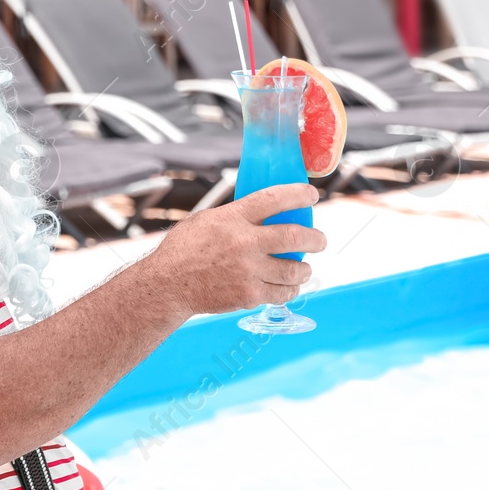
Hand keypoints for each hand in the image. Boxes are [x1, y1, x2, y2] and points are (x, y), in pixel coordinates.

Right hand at [143, 184, 325, 316]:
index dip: (298, 194)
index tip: (312, 194)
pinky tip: (290, 287)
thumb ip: (236, 215)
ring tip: (304, 268)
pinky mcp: (248, 295)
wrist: (168, 285)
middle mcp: (244, 242)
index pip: (274, 199)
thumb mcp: (207, 220)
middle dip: (316, 238)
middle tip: (320, 240)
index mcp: (233, 217)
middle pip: (294, 236)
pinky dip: (290, 290)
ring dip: (305, 269)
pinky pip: (281, 293)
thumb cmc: (184, 250)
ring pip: (293, 270)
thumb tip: (264, 209)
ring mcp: (248, 270)